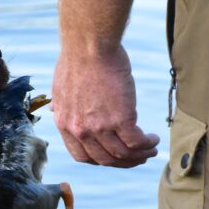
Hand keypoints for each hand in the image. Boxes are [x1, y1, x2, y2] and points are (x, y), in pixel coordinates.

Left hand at [51, 45, 158, 167]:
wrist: (88, 45)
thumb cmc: (76, 59)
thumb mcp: (59, 88)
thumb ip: (61, 104)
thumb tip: (55, 109)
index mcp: (65, 124)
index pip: (82, 156)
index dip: (100, 160)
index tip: (113, 156)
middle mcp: (81, 130)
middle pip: (105, 160)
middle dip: (123, 163)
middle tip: (137, 158)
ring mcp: (100, 127)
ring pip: (123, 154)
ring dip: (139, 156)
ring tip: (150, 149)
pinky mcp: (120, 118)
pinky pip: (136, 142)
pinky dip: (147, 145)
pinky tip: (153, 140)